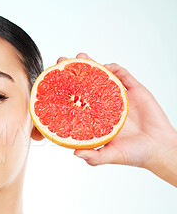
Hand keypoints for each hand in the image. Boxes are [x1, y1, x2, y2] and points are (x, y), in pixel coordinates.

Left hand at [57, 53, 176, 171]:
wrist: (160, 149)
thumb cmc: (134, 154)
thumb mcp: (110, 156)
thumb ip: (94, 157)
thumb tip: (75, 154)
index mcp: (95, 119)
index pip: (76, 101)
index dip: (64, 92)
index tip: (52, 83)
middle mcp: (104, 106)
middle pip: (85, 85)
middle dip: (74, 72)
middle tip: (61, 61)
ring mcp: (118, 98)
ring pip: (102, 77)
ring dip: (92, 65)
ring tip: (80, 56)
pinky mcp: (134, 92)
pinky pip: (123, 76)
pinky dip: (115, 69)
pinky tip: (107, 66)